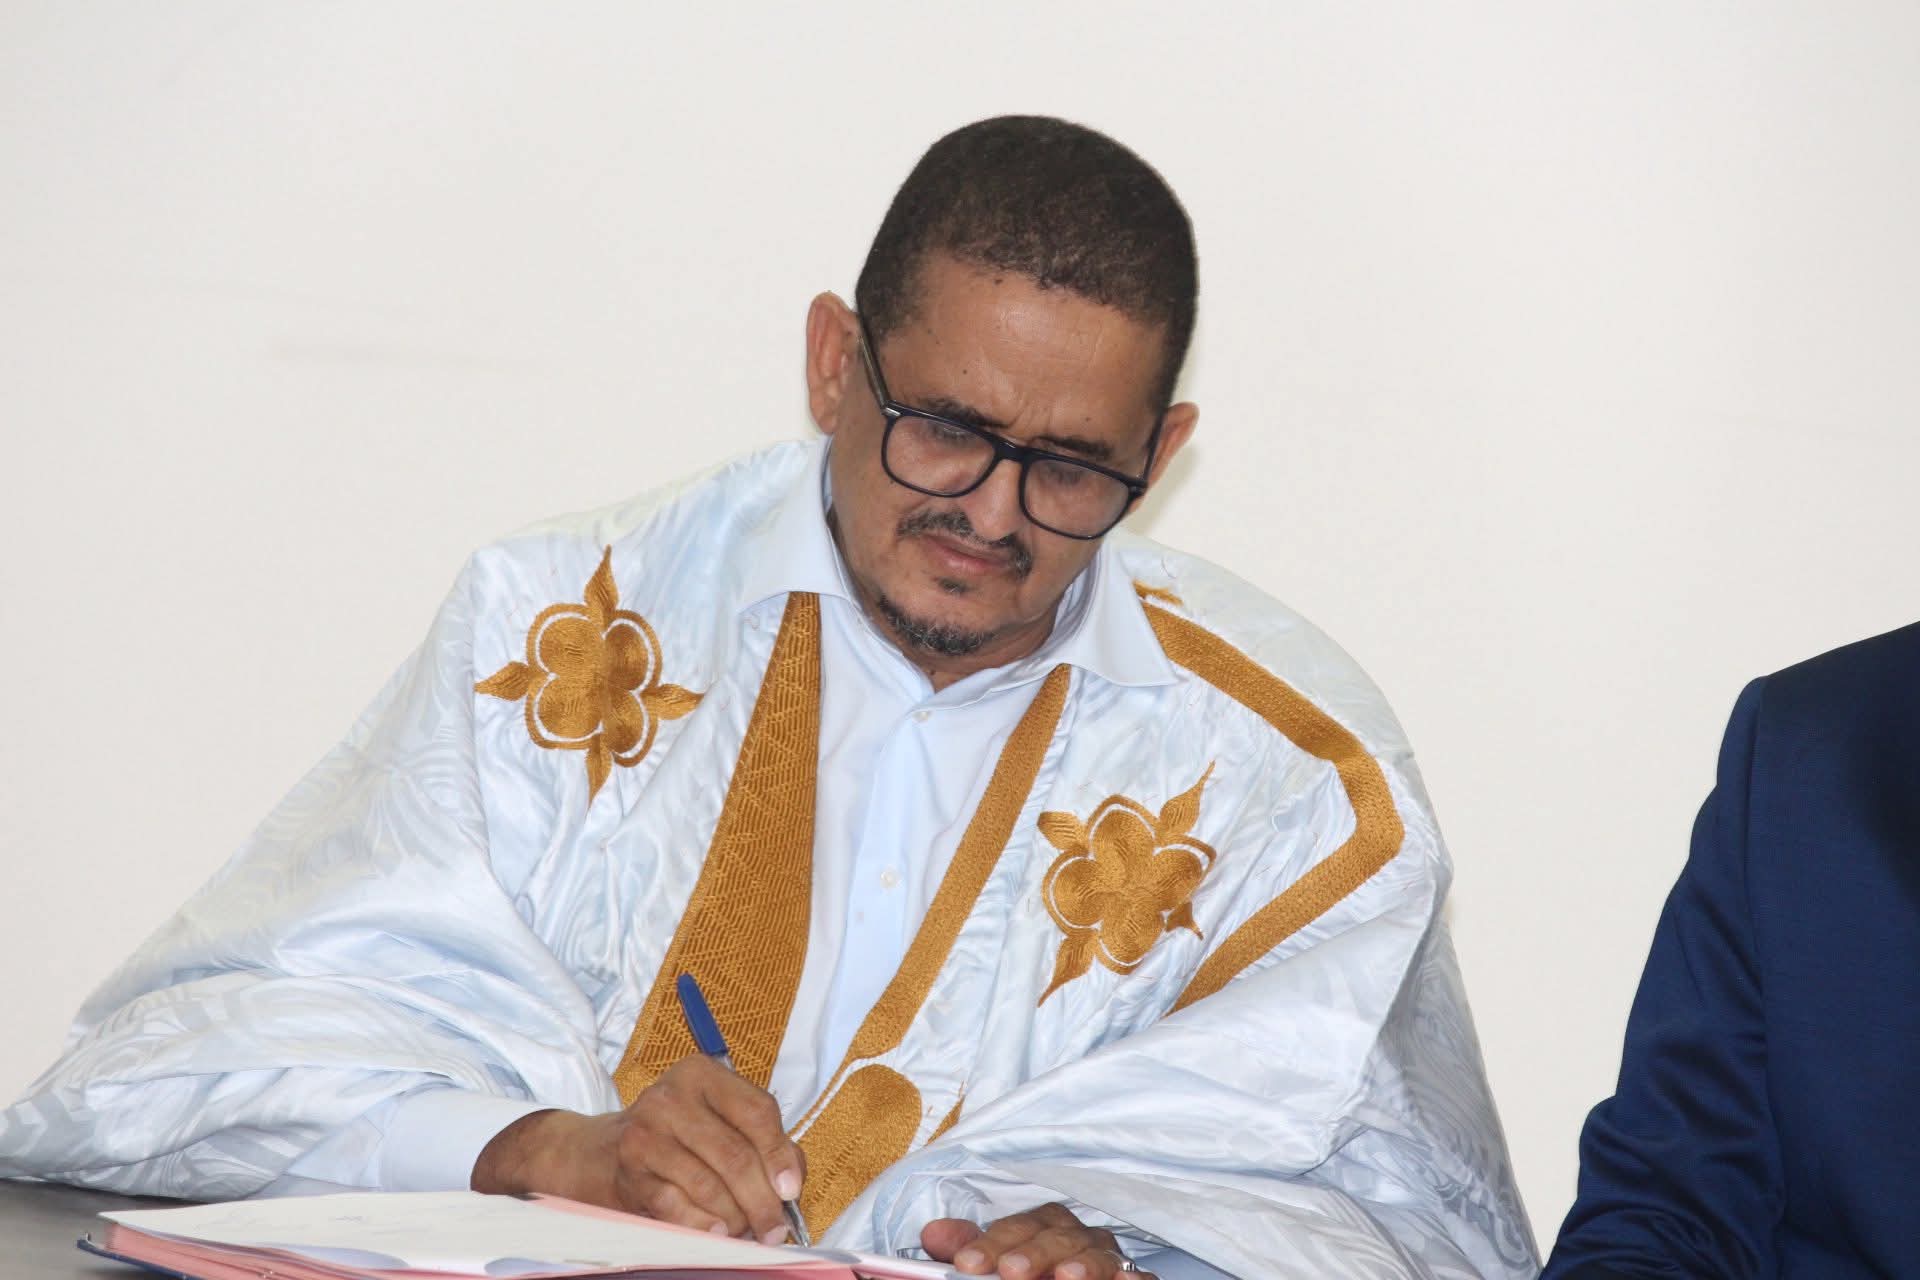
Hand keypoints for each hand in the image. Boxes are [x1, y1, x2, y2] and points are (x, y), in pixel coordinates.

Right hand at [470, 1055, 803, 1244]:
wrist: (600, 1153)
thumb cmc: (677, 1136)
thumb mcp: (719, 1120)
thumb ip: (763, 1141)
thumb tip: (791, 1181)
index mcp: (702, 1073)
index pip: (757, 1112)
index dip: (780, 1154)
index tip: (791, 1189)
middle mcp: (672, 1096)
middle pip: (735, 1155)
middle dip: (762, 1200)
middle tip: (775, 1229)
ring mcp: (646, 1131)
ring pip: (709, 1185)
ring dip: (735, 1217)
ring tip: (745, 1230)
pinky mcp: (629, 1169)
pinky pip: (677, 1205)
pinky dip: (703, 1225)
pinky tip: (717, 1232)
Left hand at [922, 1203, 1152, 1279]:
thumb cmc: (1031, 1274)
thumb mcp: (995, 1265)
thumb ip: (968, 1251)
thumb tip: (932, 1234)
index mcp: (1043, 1226)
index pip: (1017, 1225)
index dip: (990, 1242)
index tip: (965, 1265)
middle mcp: (1078, 1236)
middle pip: (1057, 1234)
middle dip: (1033, 1252)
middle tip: (1010, 1273)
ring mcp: (1109, 1258)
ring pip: (1098, 1252)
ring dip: (1083, 1264)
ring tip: (1064, 1278)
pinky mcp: (1133, 1278)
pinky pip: (1140, 1276)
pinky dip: (1133, 1277)